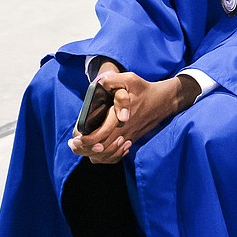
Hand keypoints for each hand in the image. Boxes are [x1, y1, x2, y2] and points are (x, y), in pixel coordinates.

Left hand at [69, 71, 199, 163]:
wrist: (163, 101)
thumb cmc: (144, 90)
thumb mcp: (130, 79)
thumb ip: (112, 80)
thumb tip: (99, 85)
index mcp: (118, 118)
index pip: (98, 137)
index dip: (84, 140)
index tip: (75, 137)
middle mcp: (122, 131)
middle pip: (98, 150)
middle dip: (83, 149)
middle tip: (73, 143)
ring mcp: (127, 138)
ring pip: (106, 156)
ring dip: (92, 154)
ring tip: (82, 147)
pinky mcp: (131, 140)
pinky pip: (115, 156)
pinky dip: (105, 158)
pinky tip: (98, 151)